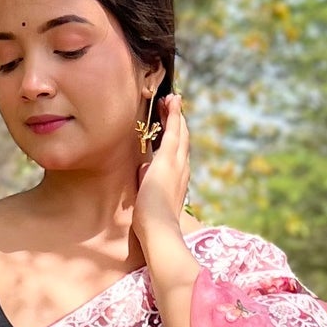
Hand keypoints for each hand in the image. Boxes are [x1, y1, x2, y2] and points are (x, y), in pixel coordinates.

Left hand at [132, 95, 189, 247]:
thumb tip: (143, 168)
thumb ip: (147, 179)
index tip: (172, 124)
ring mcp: (177, 162)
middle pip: (182, 139)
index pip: (178, 153)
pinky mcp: (168, 158)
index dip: (176, 137)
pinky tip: (171, 100)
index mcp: (178, 180)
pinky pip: (172, 130)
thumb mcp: (148, 195)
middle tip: (172, 104)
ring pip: (179, 132)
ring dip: (175, 114)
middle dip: (178, 121)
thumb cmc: (151, 220)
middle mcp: (182, 169)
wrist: (158, 228)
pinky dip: (173, 114)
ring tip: (172, 98)